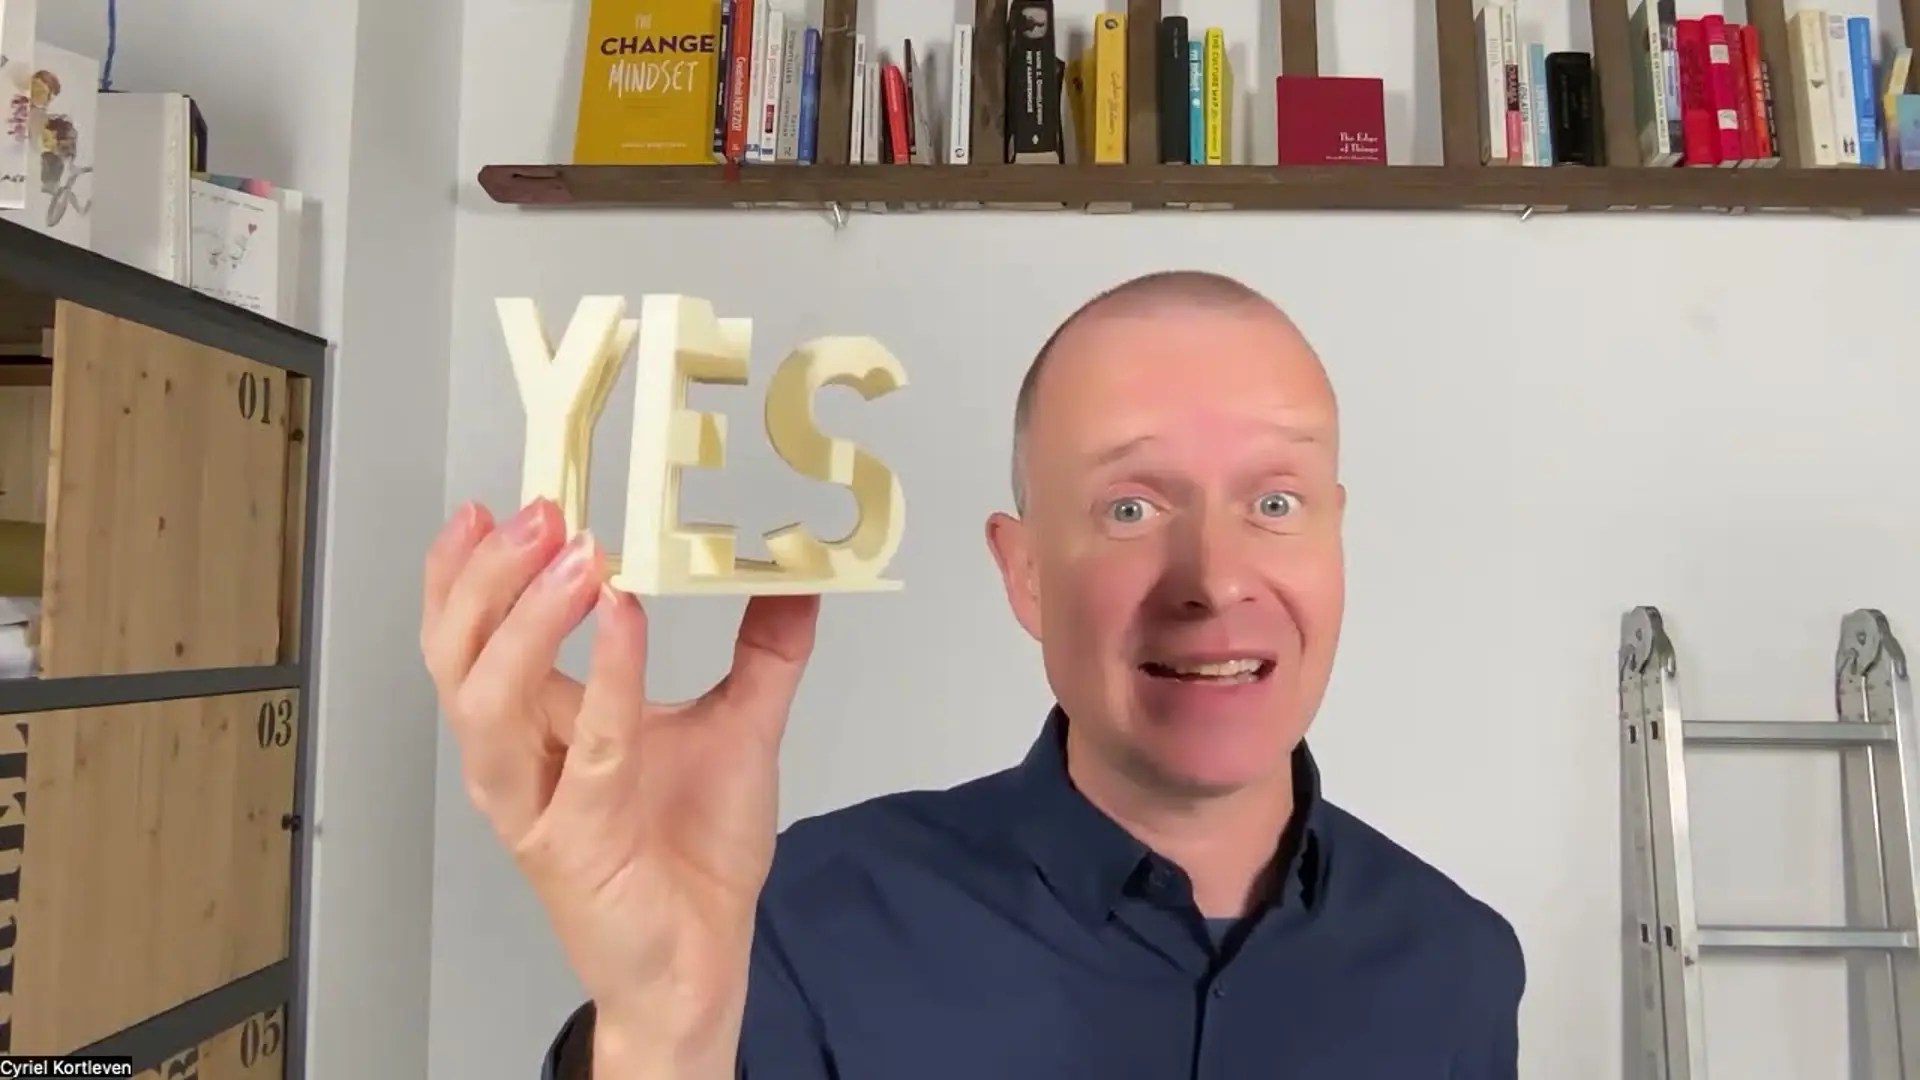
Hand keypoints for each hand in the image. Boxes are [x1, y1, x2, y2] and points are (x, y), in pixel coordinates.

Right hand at [421, 498, 820, 1057]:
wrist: (702, 961)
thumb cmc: (694, 855)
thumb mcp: (738, 727)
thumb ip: (763, 653)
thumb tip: (797, 581)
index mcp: (535, 727)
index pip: (468, 636)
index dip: (464, 571)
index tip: (492, 507)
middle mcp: (518, 762)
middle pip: (457, 657)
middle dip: (485, 580)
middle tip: (538, 515)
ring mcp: (537, 805)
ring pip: (485, 704)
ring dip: (522, 623)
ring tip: (575, 558)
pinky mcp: (576, 844)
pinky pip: (585, 752)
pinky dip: (603, 680)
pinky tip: (624, 619)